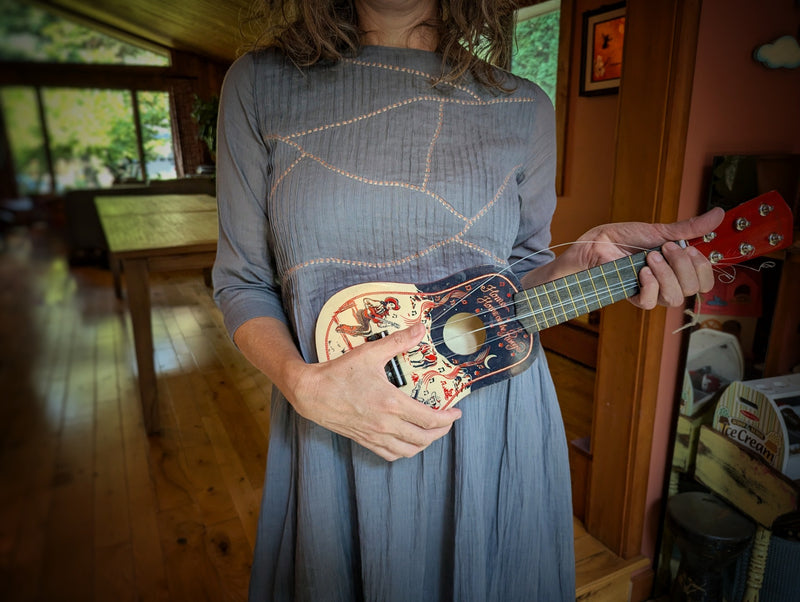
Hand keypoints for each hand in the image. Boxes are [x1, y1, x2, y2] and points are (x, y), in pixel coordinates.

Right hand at [289, 322, 461, 460]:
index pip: (430, 419)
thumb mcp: (369, 353)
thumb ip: (398, 341)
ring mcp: (374, 435)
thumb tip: (420, 328)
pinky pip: (390, 454)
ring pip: (409, 450)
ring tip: (431, 432)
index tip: (457, 412)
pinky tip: (407, 442)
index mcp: (391, 403)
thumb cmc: (339, 372)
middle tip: (447, 422)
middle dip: (441, 432)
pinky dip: (404, 451)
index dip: (448, 418)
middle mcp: (385, 424)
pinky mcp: (364, 440)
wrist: (310, 393)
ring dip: (424, 444)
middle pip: (424, 438)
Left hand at [568, 208, 724, 308]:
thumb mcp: (661, 230)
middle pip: (692, 289)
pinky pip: (650, 302)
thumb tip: (719, 214)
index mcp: (679, 268)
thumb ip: (689, 229)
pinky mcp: (634, 297)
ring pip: (674, 297)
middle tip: (665, 249)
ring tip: (650, 258)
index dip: (703, 268)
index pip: (705, 282)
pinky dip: (649, 284)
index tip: (690, 249)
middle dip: (682, 265)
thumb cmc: (627, 237)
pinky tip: (642, 271)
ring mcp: (652, 291)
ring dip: (665, 274)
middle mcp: (669, 283)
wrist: (598, 242)